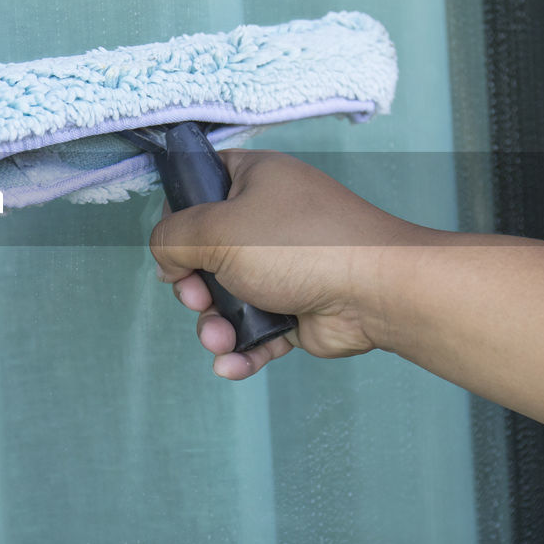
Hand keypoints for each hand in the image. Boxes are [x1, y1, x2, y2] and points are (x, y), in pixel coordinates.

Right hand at [149, 150, 421, 378]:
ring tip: (219, 339)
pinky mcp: (297, 307)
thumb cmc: (299, 245)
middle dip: (194, 287)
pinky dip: (242, 348)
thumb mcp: (217, 230)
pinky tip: (232, 363)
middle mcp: (269, 218)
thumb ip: (172, 238)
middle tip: (198, 299)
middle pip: (206, 254)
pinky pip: (257, 329)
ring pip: (228, 298)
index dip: (179, 217)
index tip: (174, 247)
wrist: (376, 291)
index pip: (201, 185)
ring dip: (214, 325)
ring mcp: (285, 265)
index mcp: (254, 180)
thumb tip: (167, 260)